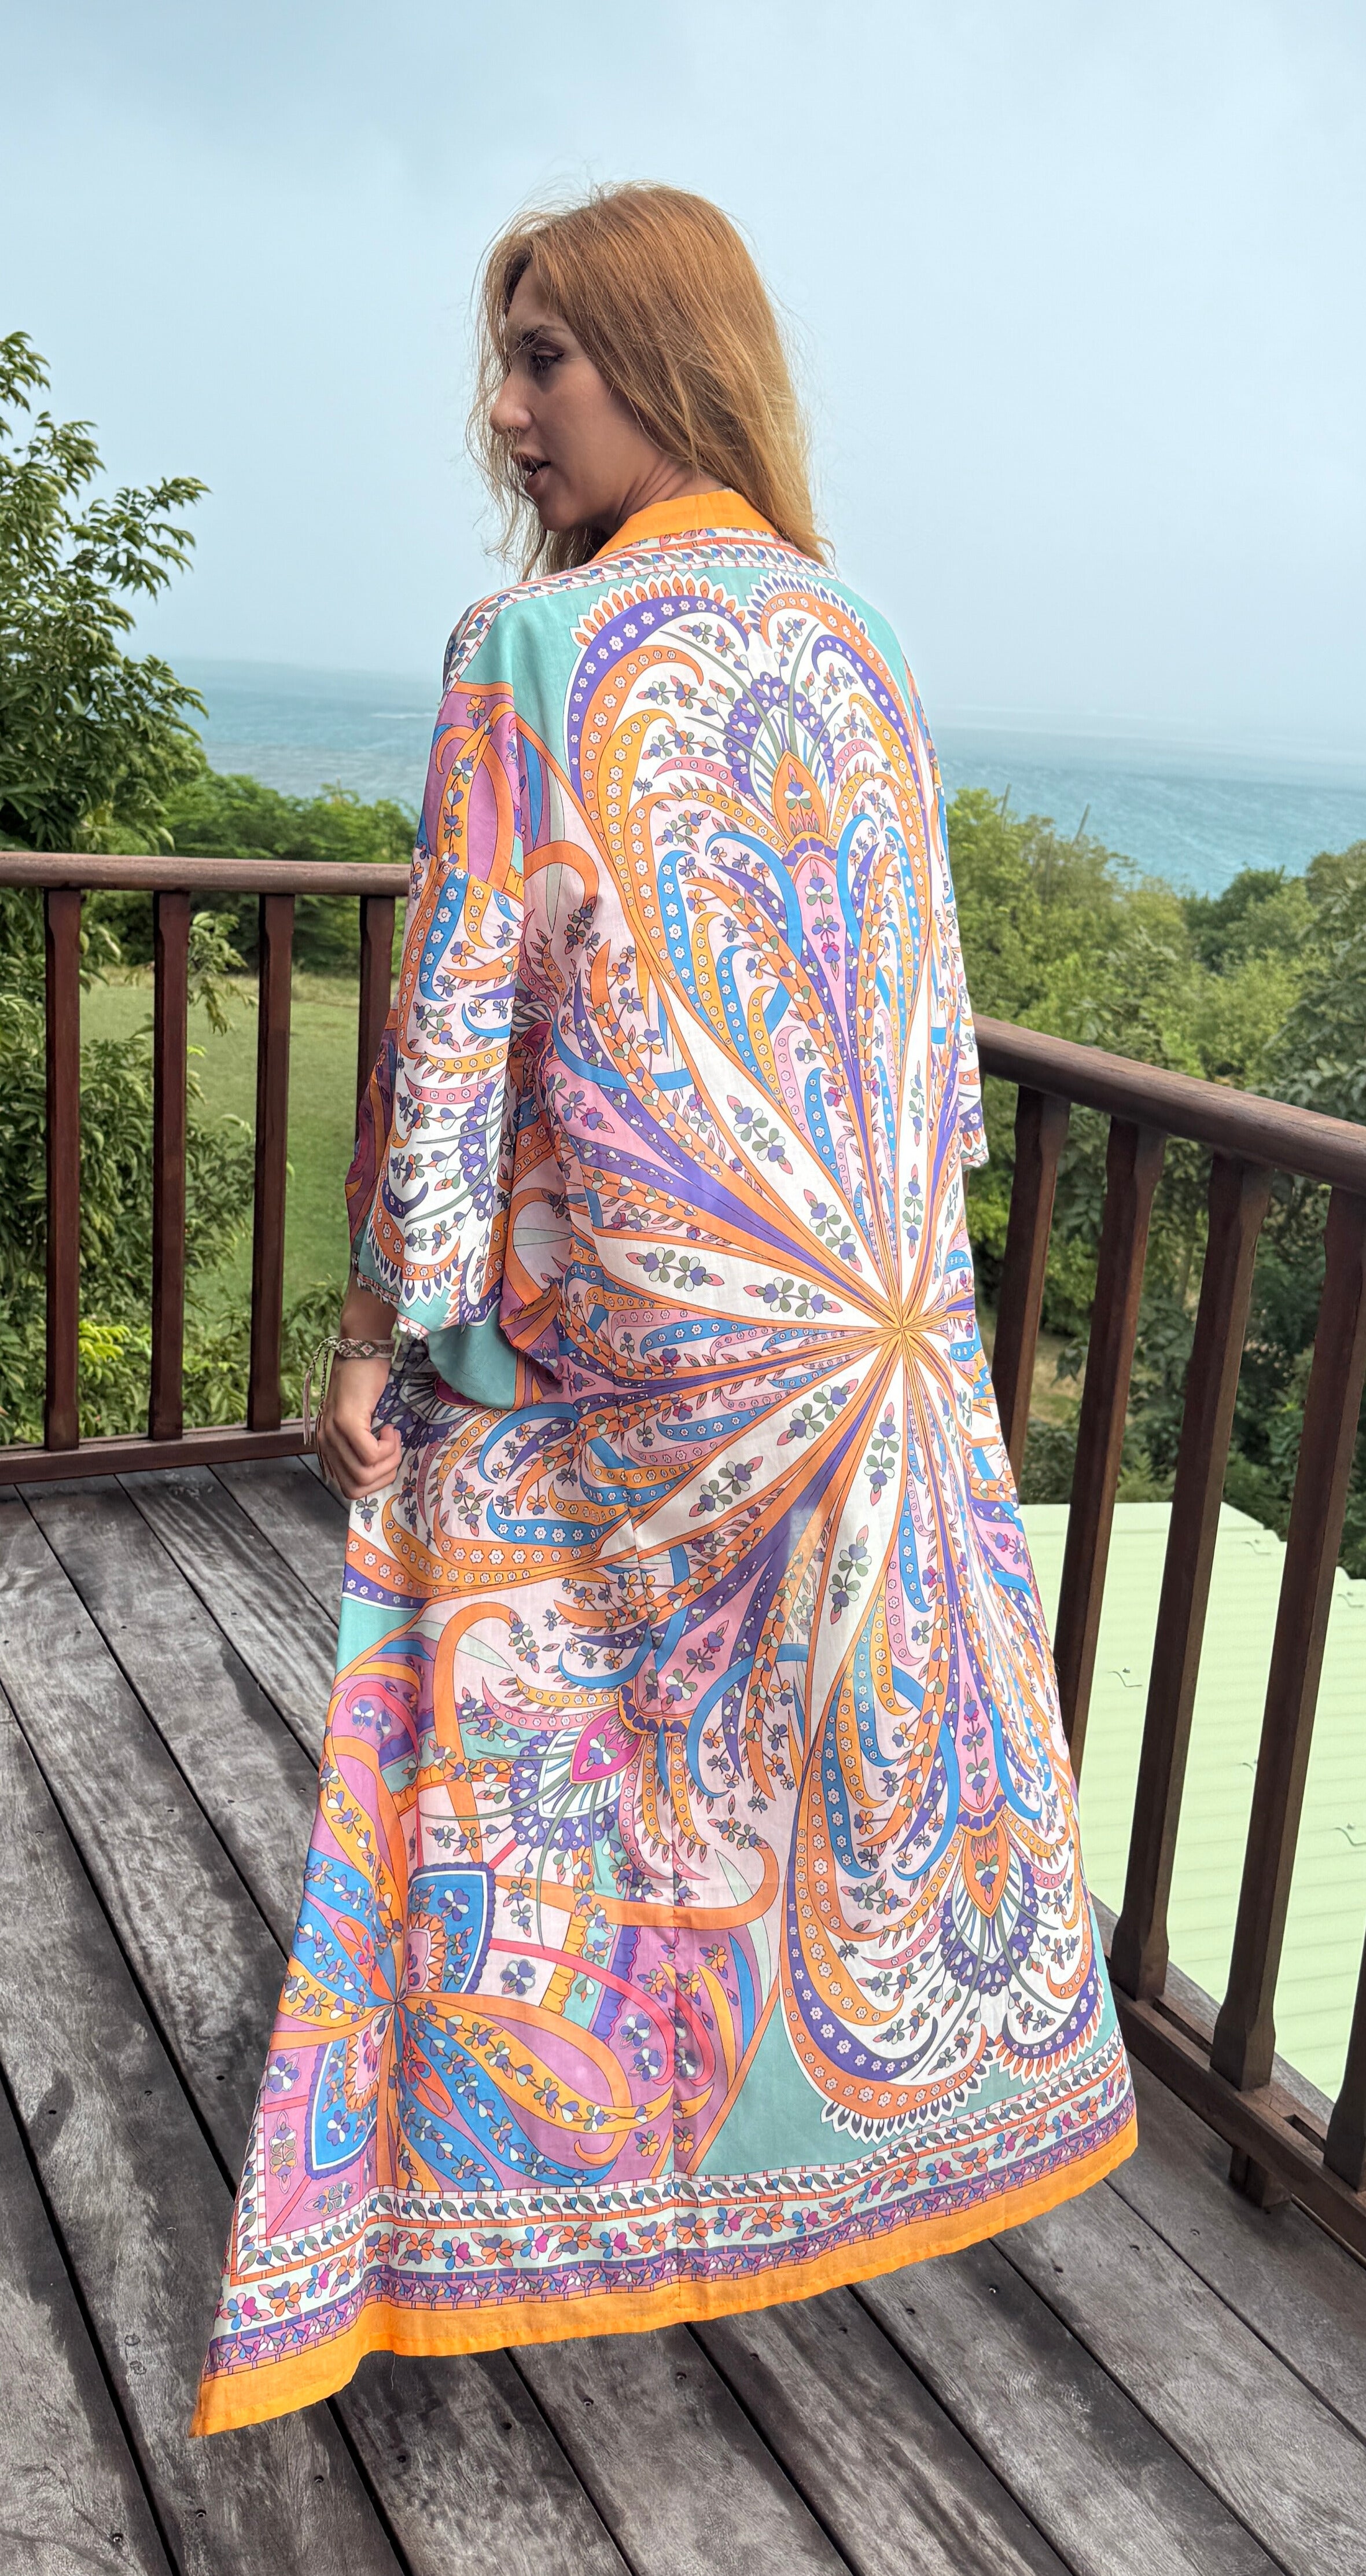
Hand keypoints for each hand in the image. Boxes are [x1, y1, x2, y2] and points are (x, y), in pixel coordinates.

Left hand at [316, 1352, 402, 1500]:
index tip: (386, 1459)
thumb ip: (364, 1445)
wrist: (363, 1350)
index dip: (375, 1482)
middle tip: (394, 1451)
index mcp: (329, 1447)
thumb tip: (383, 1471)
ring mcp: (334, 1434)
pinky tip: (390, 1428)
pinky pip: (371, 1455)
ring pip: (365, 1474)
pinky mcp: (346, 1423)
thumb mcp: (365, 1422)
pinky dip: (389, 1447)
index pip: (348, 1489)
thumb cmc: (369, 1383)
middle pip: (356, 1489)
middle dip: (384, 1476)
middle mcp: (326, 1444)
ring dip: (389, 1461)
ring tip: (393, 1437)